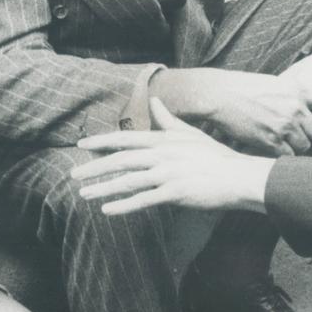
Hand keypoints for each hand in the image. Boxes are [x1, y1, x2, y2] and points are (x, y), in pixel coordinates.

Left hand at [73, 98, 273, 214]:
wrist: (238, 176)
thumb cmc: (215, 156)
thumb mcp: (189, 133)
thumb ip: (167, 120)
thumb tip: (154, 101)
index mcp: (163, 140)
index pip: (125, 138)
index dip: (101, 142)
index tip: (81, 146)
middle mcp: (161, 154)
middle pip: (120, 160)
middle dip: (94, 168)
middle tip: (73, 175)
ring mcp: (167, 173)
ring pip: (127, 181)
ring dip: (102, 188)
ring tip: (84, 195)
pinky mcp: (175, 192)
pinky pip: (143, 200)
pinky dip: (123, 206)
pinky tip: (107, 211)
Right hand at [190, 69, 311, 154]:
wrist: (218, 94)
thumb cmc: (241, 86)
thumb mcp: (274, 83)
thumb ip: (291, 94)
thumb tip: (302, 106)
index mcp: (298, 90)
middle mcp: (295, 107)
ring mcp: (284, 125)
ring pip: (305, 146)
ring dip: (302, 153)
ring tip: (295, 155)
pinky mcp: (270, 140)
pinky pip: (288, 156)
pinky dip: (286, 160)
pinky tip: (280, 158)